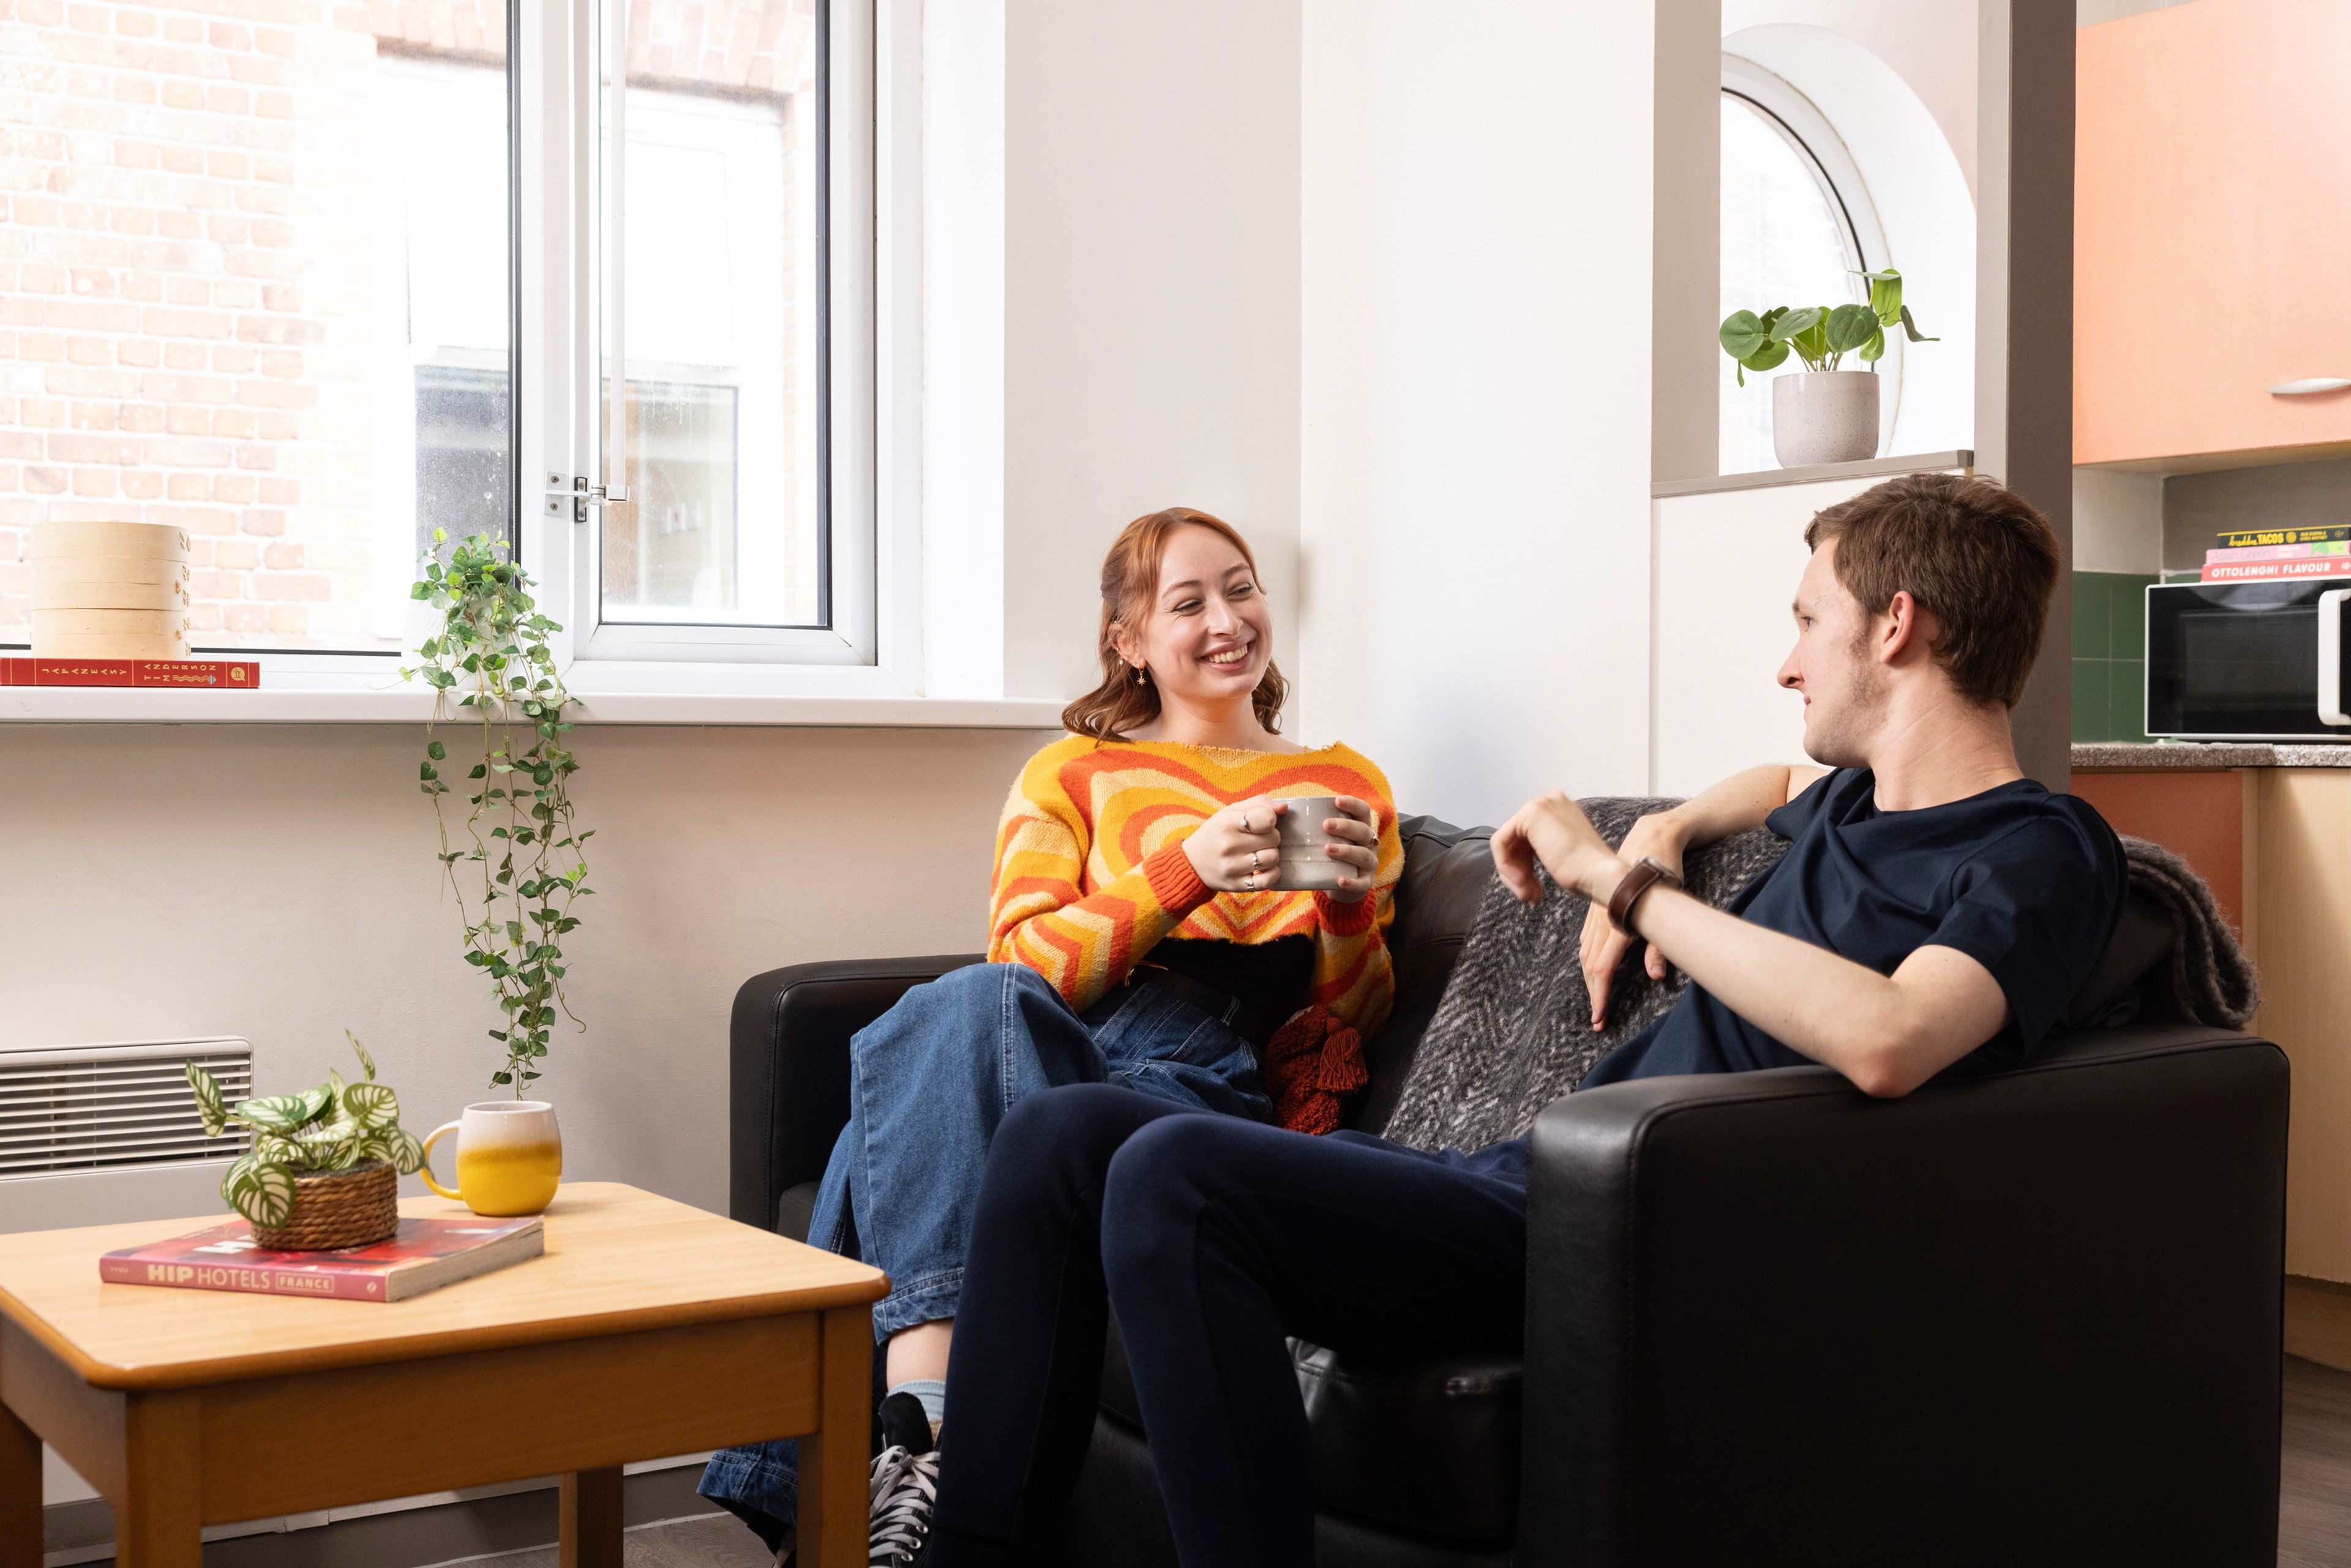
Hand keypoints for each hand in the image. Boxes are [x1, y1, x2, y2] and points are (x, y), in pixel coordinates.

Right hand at [1184, 798, 1286, 891]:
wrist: (1192, 862)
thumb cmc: (1216, 833)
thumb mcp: (1230, 812)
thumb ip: (1258, 804)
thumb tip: (1284, 808)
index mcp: (1227, 823)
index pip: (1267, 819)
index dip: (1271, 819)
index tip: (1263, 822)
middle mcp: (1229, 846)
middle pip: (1274, 838)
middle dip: (1271, 836)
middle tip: (1259, 838)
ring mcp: (1233, 867)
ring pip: (1273, 858)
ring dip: (1271, 854)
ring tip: (1260, 852)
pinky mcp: (1237, 885)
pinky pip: (1268, 880)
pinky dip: (1273, 873)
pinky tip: (1265, 868)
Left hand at [1317, 795, 1380, 902]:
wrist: (1334, 884)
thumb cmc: (1325, 854)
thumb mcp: (1321, 837)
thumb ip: (1307, 823)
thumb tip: (1280, 807)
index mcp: (1360, 827)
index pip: (1363, 811)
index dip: (1353, 804)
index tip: (1336, 801)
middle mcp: (1368, 843)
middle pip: (1363, 831)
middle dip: (1345, 826)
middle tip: (1325, 825)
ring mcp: (1368, 864)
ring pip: (1363, 855)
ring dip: (1347, 851)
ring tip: (1327, 849)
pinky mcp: (1365, 883)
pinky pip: (1362, 883)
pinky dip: (1352, 882)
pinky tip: (1340, 880)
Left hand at [1492, 792, 1625, 905]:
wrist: (1599, 874)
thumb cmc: (1588, 873)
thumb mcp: (1561, 857)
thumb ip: (1542, 850)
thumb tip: (1518, 863)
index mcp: (1560, 811)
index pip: (1527, 839)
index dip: (1525, 867)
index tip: (1535, 891)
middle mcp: (1550, 802)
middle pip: (1516, 841)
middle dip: (1520, 872)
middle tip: (1530, 895)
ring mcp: (1540, 805)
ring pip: (1507, 843)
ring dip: (1514, 874)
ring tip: (1529, 894)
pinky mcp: (1530, 814)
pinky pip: (1500, 842)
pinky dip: (1506, 866)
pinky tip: (1522, 882)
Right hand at [1578, 810, 1689, 1029]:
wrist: (1652, 838)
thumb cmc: (1665, 872)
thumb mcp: (1669, 908)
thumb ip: (1660, 946)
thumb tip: (1656, 977)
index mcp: (1618, 922)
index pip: (1602, 969)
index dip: (1600, 996)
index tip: (1599, 1018)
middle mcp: (1603, 918)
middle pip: (1589, 964)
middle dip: (1593, 993)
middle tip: (1597, 1019)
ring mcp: (1597, 911)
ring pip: (1585, 951)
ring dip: (1589, 977)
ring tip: (1596, 997)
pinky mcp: (1597, 905)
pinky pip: (1587, 937)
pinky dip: (1588, 957)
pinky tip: (1591, 964)